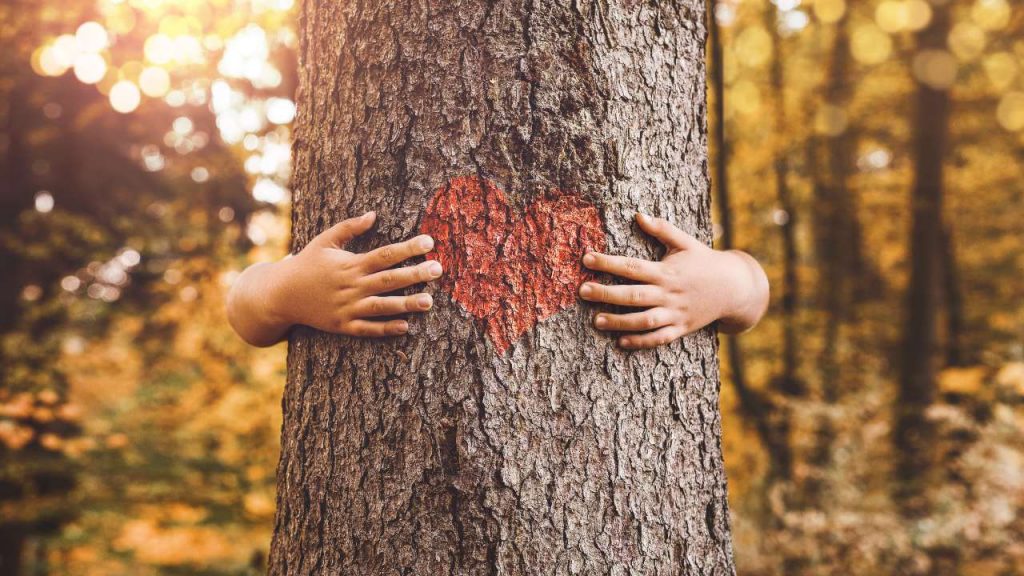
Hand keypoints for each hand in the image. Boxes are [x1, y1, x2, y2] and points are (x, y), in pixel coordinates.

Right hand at [227, 212, 442, 345]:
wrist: (280, 295)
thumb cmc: (306, 264)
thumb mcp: (325, 240)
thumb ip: (349, 228)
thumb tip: (374, 214)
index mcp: (350, 264)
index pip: (385, 254)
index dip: (408, 248)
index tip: (430, 242)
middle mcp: (351, 286)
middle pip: (389, 280)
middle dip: (415, 274)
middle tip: (439, 269)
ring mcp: (347, 308)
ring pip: (382, 306)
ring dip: (406, 304)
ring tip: (430, 301)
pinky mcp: (342, 326)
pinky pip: (367, 329)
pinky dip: (385, 329)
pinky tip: (406, 326)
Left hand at [579, 213, 768, 348]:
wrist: (734, 288)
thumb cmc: (705, 261)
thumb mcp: (686, 242)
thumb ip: (662, 229)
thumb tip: (639, 214)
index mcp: (666, 271)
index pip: (632, 266)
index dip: (608, 262)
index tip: (586, 258)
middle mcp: (669, 293)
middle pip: (633, 295)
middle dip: (606, 293)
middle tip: (582, 291)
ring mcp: (675, 313)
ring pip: (644, 321)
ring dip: (619, 322)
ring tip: (596, 321)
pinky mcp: (681, 329)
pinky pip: (659, 338)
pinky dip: (641, 342)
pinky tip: (621, 341)